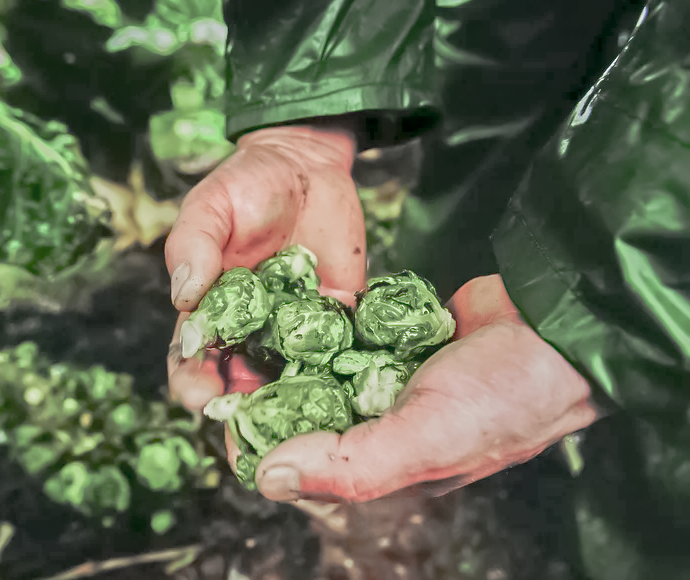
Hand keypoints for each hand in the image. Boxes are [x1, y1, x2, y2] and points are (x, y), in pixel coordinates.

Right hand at [165, 125, 366, 410]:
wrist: (306, 166)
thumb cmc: (246, 184)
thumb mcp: (211, 206)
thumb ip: (194, 245)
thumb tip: (184, 291)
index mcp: (209, 311)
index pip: (191, 360)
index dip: (192, 382)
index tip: (199, 396)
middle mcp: (249, 332)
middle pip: (239, 387)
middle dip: (239, 417)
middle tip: (248, 436)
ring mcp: (294, 332)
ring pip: (288, 384)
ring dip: (289, 413)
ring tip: (297, 436)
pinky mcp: (336, 322)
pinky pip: (338, 358)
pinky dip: (340, 381)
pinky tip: (346, 400)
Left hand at [247, 274, 600, 501]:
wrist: (563, 326)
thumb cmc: (507, 394)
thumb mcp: (426, 438)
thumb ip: (349, 464)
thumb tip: (267, 479)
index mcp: (388, 464)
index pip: (308, 464)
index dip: (261, 443)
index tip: (223, 412)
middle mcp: (386, 425)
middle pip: (308, 414)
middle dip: (267, 392)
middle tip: (227, 362)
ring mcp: (394, 378)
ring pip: (325, 370)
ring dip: (291, 354)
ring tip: (247, 331)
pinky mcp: (400, 338)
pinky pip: (352, 333)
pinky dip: (329, 323)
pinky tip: (296, 308)